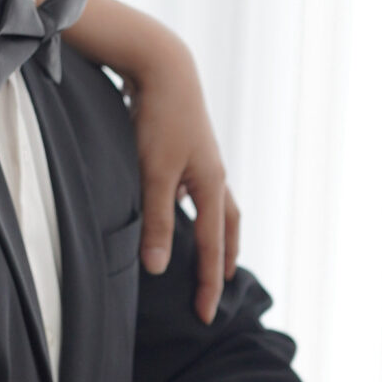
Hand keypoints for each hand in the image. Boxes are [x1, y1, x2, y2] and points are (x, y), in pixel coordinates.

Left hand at [120, 28, 238, 322]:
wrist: (164, 65)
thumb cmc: (159, 118)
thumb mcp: (154, 173)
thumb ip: (157, 221)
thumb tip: (158, 267)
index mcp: (211, 186)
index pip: (212, 248)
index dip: (207, 283)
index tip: (204, 315)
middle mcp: (214, 175)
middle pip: (227, 227)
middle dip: (224, 259)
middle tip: (220, 287)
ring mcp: (204, 160)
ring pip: (216, 206)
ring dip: (215, 232)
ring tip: (209, 250)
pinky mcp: (189, 147)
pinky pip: (199, 187)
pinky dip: (196, 205)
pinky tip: (178, 203)